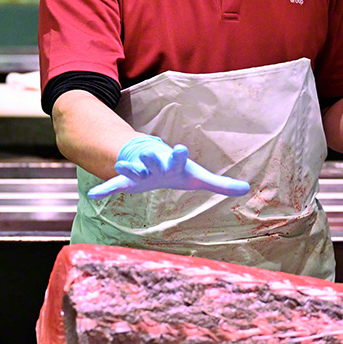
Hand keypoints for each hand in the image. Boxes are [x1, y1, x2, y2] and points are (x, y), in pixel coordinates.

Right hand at [86, 136, 250, 199]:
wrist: (152, 162)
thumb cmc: (177, 171)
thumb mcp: (197, 177)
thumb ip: (219, 184)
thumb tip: (247, 189)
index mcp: (172, 163)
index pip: (177, 157)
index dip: (178, 154)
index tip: (180, 148)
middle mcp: (154, 165)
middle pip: (153, 161)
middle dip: (151, 159)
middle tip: (149, 152)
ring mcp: (140, 172)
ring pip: (133, 170)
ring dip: (128, 168)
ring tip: (120, 166)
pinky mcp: (127, 182)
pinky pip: (114, 186)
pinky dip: (105, 190)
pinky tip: (94, 195)